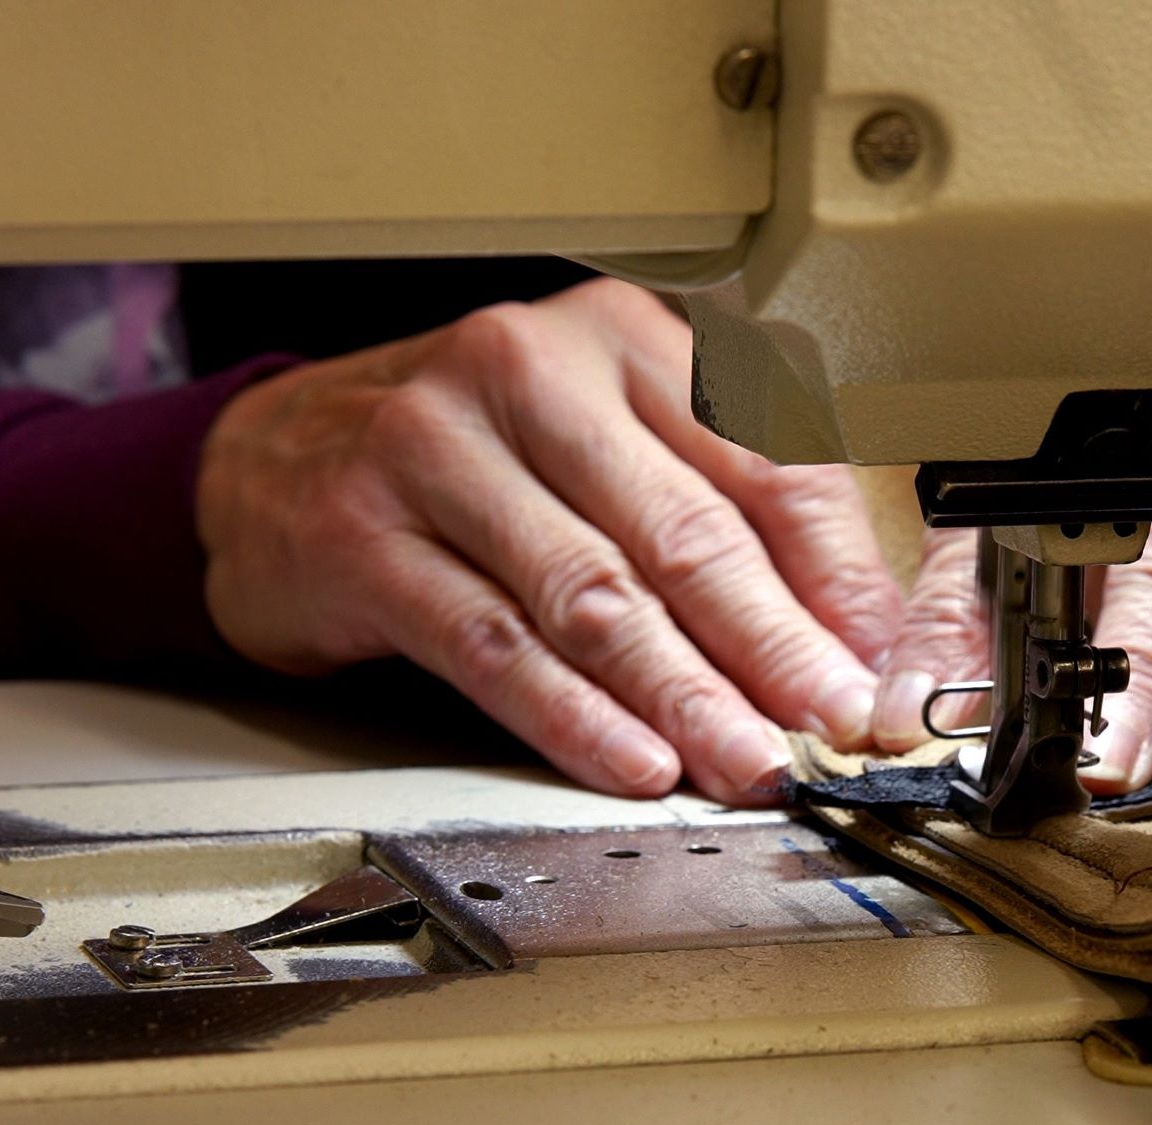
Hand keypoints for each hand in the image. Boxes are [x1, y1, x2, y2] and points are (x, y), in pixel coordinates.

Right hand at [196, 277, 903, 805]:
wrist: (269, 464)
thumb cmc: (472, 462)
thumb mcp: (604, 449)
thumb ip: (724, 521)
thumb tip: (855, 640)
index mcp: (621, 337)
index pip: (765, 457)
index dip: (837, 575)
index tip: (882, 665)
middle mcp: (530, 371)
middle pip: (685, 528)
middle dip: (776, 646)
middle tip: (834, 724)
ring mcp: (435, 447)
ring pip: (593, 592)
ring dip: (685, 694)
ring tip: (749, 760)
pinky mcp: (363, 536)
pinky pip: (492, 645)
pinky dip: (572, 716)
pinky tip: (631, 761)